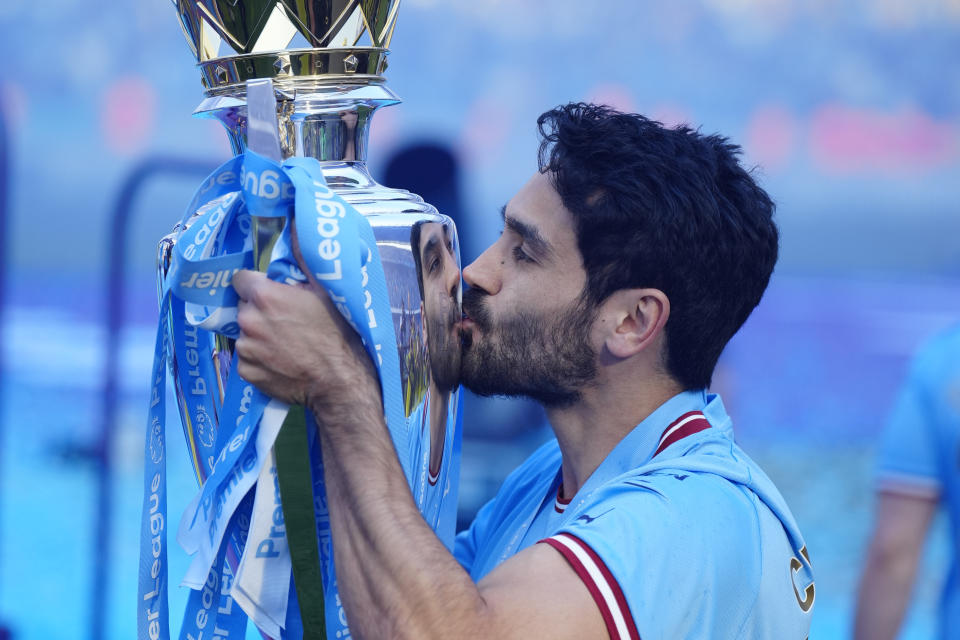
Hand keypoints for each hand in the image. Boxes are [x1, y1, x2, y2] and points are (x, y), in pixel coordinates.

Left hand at [232, 269, 380, 412]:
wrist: (338, 379)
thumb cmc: (335, 332)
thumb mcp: (325, 289)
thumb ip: (304, 256)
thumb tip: (296, 223)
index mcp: (264, 296)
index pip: (240, 279)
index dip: (256, 284)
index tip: (271, 293)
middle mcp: (248, 321)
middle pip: (243, 307)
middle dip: (258, 310)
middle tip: (284, 320)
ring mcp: (245, 348)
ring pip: (245, 333)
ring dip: (258, 335)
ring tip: (284, 343)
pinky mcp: (246, 372)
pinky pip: (247, 358)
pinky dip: (259, 359)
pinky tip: (279, 360)